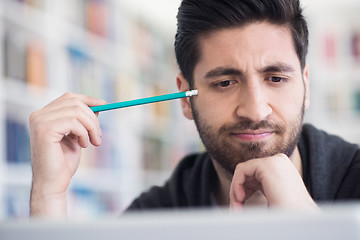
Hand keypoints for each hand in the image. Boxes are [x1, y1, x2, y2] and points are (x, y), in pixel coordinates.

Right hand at [29, 92, 105, 216]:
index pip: (69, 97)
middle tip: (99, 136)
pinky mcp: (44, 129)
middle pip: (75, 102)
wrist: (54, 182)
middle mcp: (39, 115)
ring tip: (93, 142)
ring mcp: (40, 121)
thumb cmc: (64, 162)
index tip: (104, 105)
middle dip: (93, 118)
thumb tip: (98, 106)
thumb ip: (83, 121)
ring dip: (91, 127)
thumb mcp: (77, 136)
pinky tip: (83, 145)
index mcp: (45, 115)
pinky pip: (73, 122)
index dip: (88, 100)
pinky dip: (84, 133)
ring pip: (76, 111)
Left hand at [229, 153, 316, 209]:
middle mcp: (279, 162)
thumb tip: (239, 191)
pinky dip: (236, 184)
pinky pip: (241, 170)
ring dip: (236, 189)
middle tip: (236, 208)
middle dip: (239, 190)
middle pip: (248, 172)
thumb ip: (260, 188)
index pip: (255, 174)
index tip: (241, 207)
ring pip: (243, 171)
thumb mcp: (272, 198)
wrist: (299, 218)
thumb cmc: (287, 214)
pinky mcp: (266, 165)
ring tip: (237, 206)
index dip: (245, 190)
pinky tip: (240, 198)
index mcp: (281, 169)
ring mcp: (274, 161)